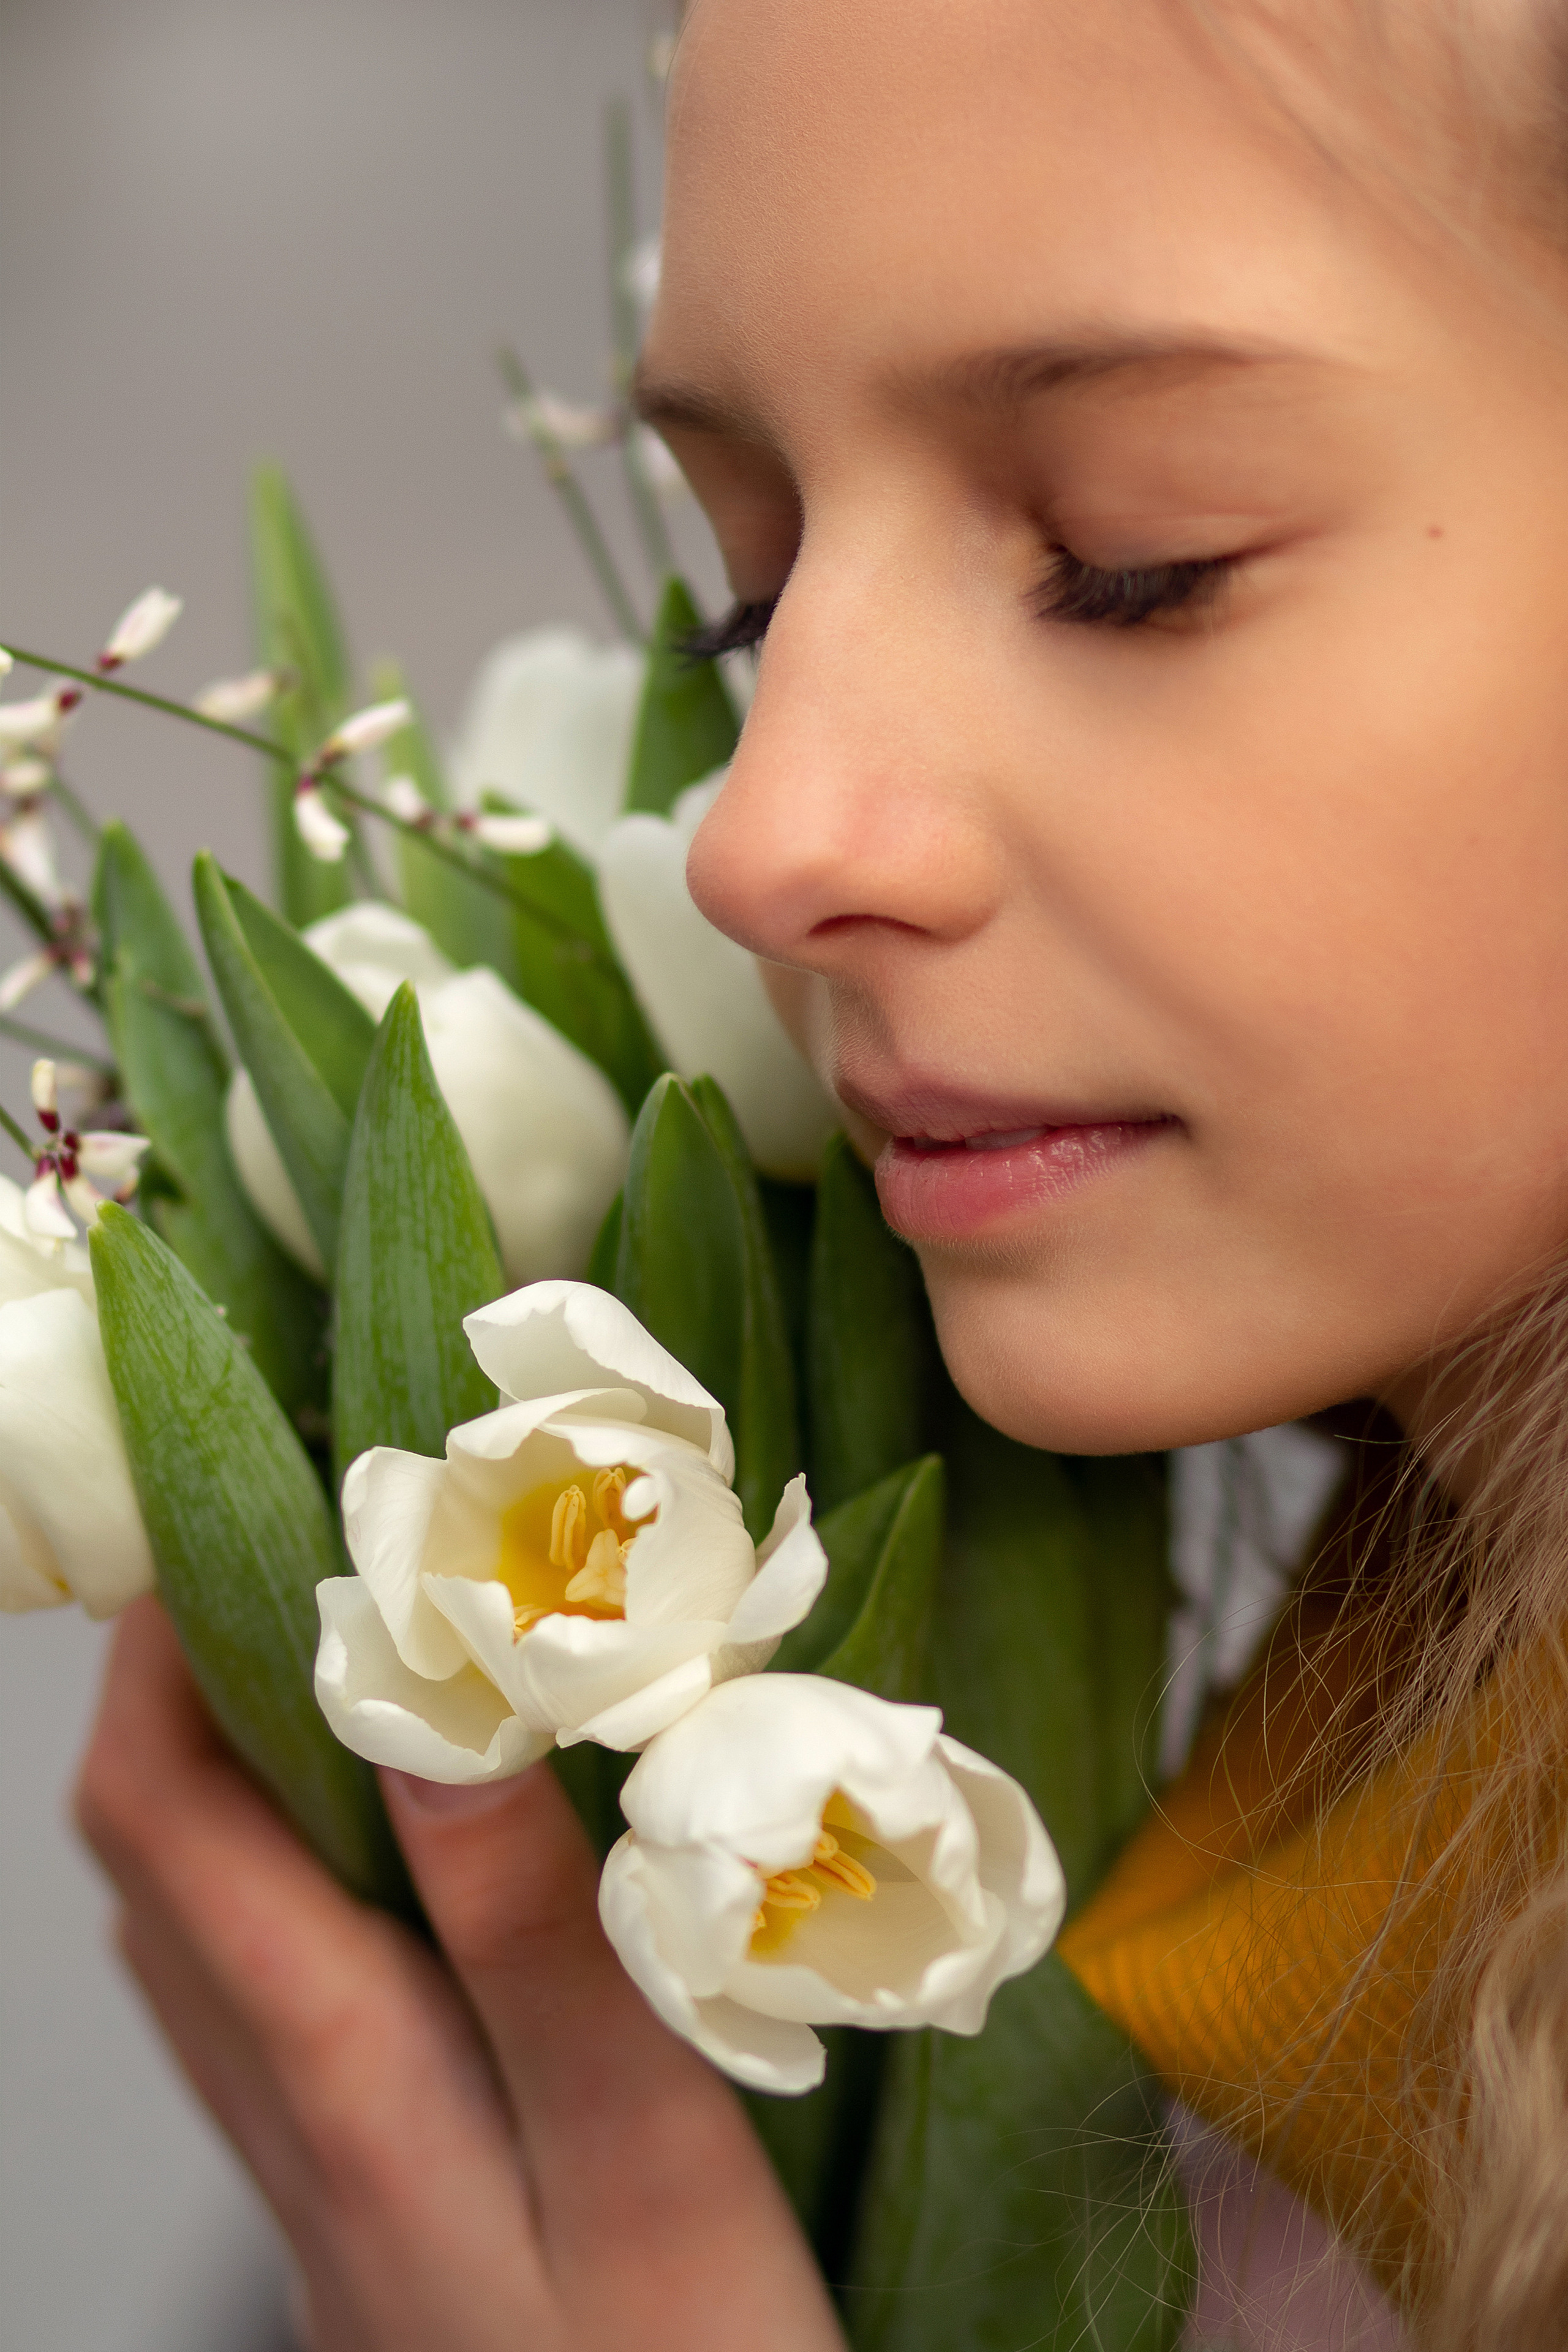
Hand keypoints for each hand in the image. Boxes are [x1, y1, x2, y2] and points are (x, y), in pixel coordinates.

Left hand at [75, 1598, 846, 2351]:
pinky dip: (287, 1882)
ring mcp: (320, 2170)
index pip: (160, 1815)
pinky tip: (401, 1859)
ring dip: (226, 1776)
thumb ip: (532, 1941)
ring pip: (198, 1932)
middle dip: (182, 1680)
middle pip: (150, 1860)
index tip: (228, 1498)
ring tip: (339, 1663)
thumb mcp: (642, 2162)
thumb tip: (431, 1711)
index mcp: (340, 2075)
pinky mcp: (375, 2202)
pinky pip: (270, 2003)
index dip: (158, 1644)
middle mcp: (293, 2113)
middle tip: (296, 1549)